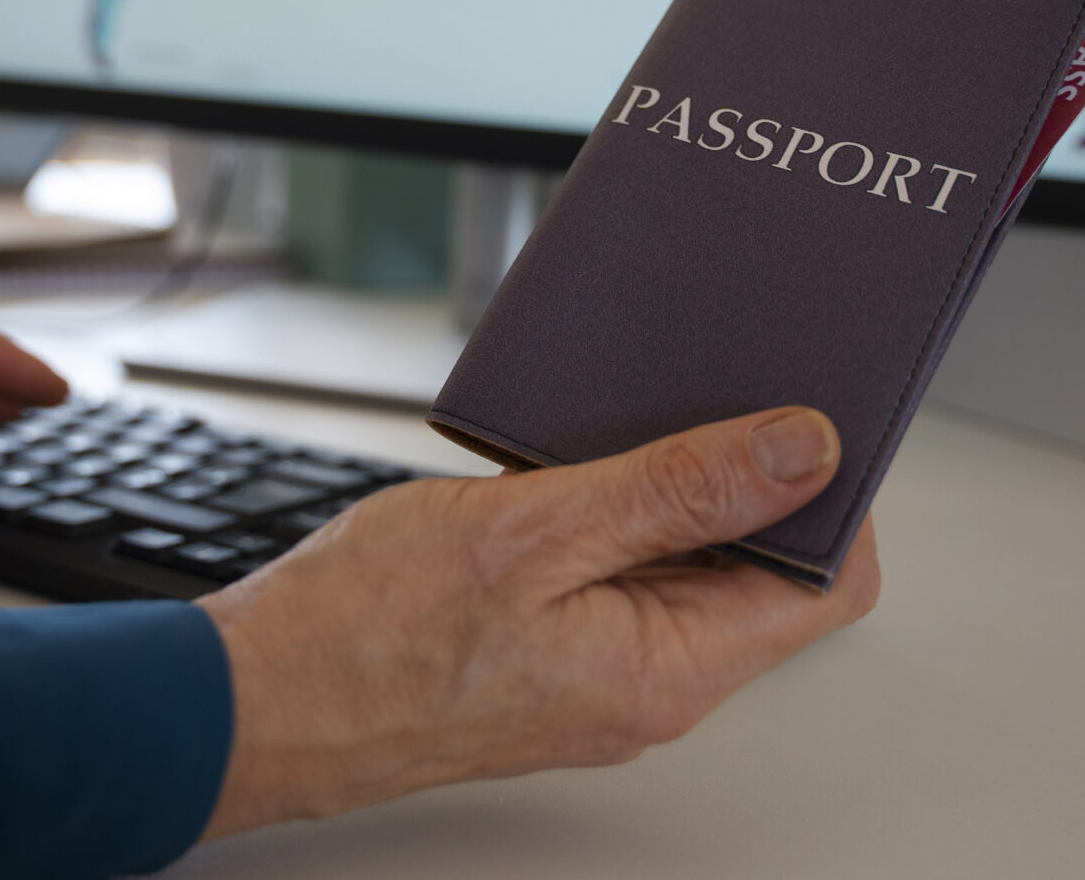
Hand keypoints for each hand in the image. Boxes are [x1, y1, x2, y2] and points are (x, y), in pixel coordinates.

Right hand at [197, 408, 877, 835]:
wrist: (253, 698)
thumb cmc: (366, 636)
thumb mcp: (536, 528)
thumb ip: (678, 488)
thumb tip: (803, 451)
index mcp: (669, 668)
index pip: (827, 584)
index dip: (830, 492)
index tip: (797, 409)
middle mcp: (648, 680)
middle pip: (760, 566)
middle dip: (744, 470)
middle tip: (700, 385)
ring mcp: (597, 667)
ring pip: (682, 560)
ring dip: (666, 479)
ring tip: (613, 416)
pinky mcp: (549, 647)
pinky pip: (616, 567)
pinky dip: (607, 503)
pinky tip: (560, 460)